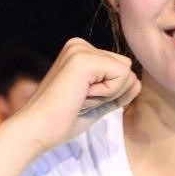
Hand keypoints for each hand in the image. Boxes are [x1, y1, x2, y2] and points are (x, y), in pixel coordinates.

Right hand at [9, 38, 139, 151]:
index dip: (111, 93)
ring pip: (127, 73)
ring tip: (80, 98)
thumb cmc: (61, 121)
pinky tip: (83, 97)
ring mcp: (81, 50)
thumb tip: (138, 82)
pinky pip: (122, 77)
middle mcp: (80, 45)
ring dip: (109, 94)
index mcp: (80, 53)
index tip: (82, 100)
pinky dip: (108, 94)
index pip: (120, 69)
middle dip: (112, 93)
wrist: (36, 130)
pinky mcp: (85, 60)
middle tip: (81, 100)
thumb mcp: (97, 103)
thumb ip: (117, 92)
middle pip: (126, 68)